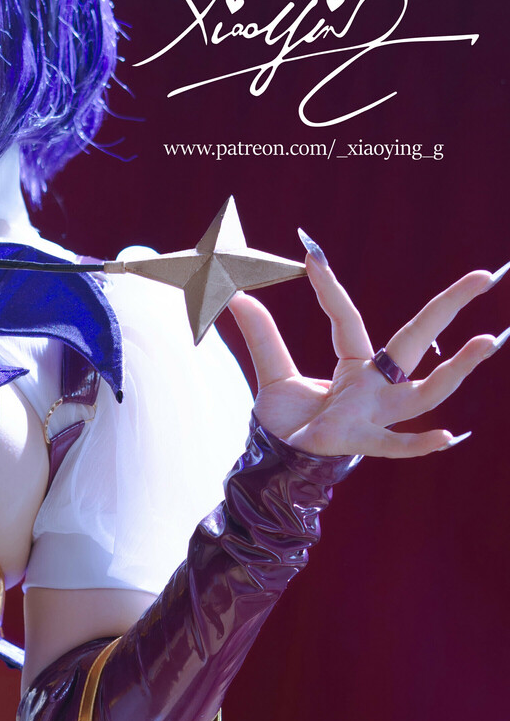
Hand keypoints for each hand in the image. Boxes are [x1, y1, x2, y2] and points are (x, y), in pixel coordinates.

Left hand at [226, 239, 502, 457]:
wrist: (277, 464)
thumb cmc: (288, 423)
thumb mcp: (273, 374)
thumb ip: (262, 337)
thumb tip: (235, 295)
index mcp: (355, 365)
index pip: (346, 318)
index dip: (328, 288)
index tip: (310, 255)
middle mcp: (374, 386)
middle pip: (415, 340)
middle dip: (448, 307)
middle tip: (483, 276)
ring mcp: (374, 414)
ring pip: (424, 392)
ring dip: (456, 370)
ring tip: (486, 340)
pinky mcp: (360, 442)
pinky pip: (396, 445)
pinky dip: (419, 444)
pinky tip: (445, 437)